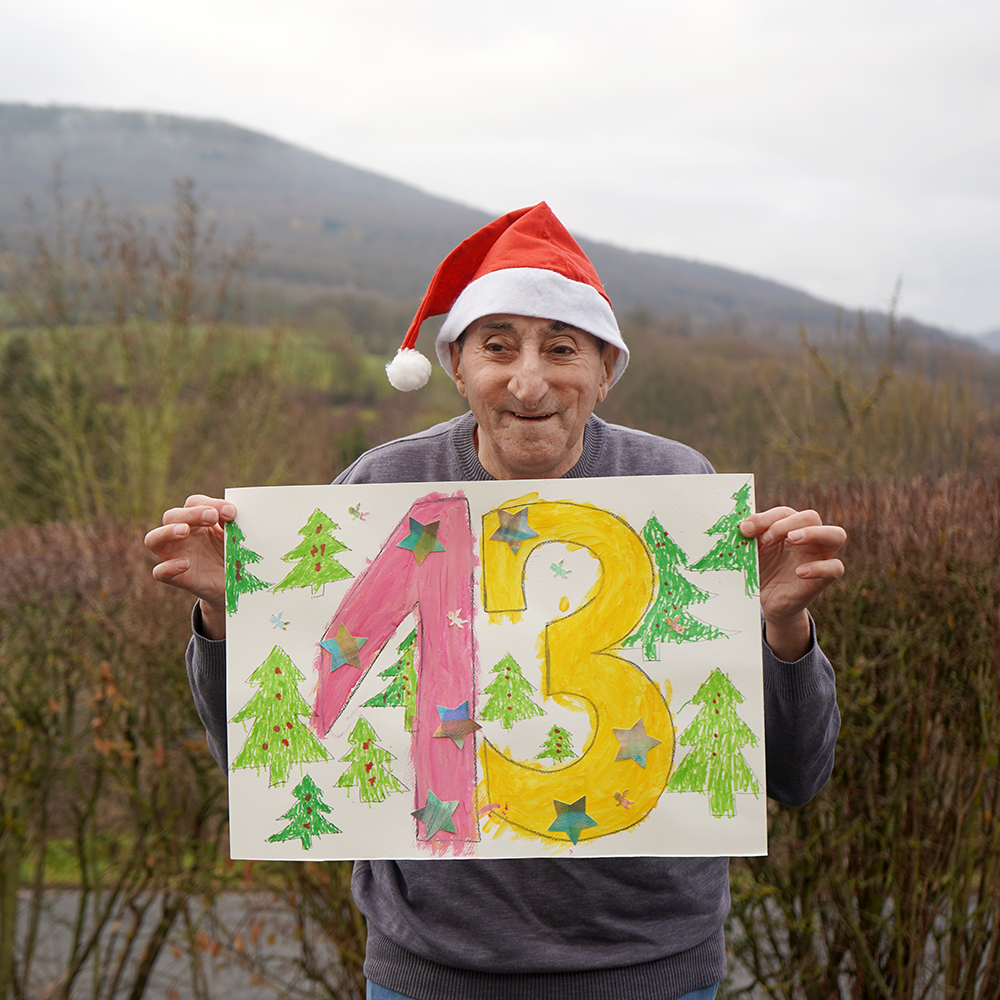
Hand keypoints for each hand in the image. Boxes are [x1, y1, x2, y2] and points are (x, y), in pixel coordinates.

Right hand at [144, 495, 234, 638]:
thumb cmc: (234, 555)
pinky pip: (160, 572)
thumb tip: (231, 513)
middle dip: (191, 513)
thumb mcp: (237, 538)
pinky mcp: (178, 578)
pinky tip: (184, 563)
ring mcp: (176, 555)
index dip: (210, 503)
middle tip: (212, 516)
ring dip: (166, 532)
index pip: (194, 503)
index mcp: (198, 521)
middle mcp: (183, 536)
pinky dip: (168, 567)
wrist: (237, 586)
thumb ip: (233, 525)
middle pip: (172, 516)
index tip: (231, 512)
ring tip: (184, 530)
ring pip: (153, 540)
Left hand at [739, 506, 845, 660]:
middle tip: (767, 538)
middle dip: (787, 523)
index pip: (784, 513)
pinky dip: (820, 567)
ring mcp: (818, 558)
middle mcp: (808, 540)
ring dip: (813, 533)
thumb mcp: (751, 552)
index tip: (745, 529)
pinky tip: (799, 572)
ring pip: (836, 535)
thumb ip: (749, 536)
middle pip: (811, 516)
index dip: (765, 518)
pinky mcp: (822, 579)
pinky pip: (835, 568)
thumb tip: (741, 525)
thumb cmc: (760, 570)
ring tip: (792, 539)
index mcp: (789, 529)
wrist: (765, 601)